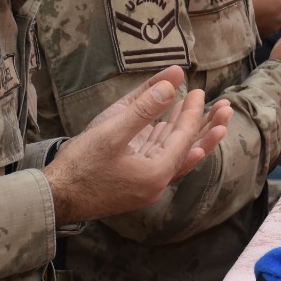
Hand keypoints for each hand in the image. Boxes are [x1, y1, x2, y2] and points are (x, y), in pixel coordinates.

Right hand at [42, 67, 231, 224]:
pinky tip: (170, 129)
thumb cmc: (79, 166)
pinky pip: (161, 161)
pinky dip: (169, 144)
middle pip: (190, 149)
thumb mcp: (112, 131)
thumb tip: (172, 82)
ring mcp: (147, 186)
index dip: (192, 111)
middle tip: (226, 107)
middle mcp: (157, 183)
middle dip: (206, 125)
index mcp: (157, 173)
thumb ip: (144, 107)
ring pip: (177, 155)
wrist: (54, 198)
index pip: (184, 136)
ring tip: (204, 113)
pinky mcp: (135, 185)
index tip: (198, 89)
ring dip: (190, 133)